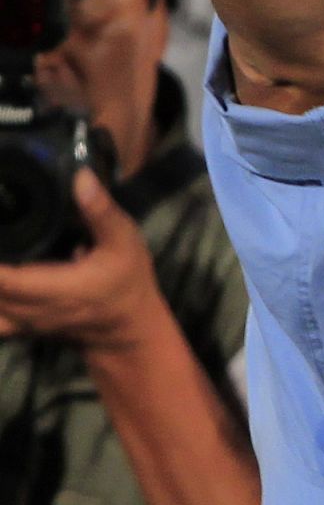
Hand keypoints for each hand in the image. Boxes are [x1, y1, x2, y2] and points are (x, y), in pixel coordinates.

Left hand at [0, 170, 162, 349]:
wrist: (129, 327)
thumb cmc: (127, 281)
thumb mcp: (123, 242)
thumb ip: (100, 211)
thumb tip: (80, 177)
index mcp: (56, 289)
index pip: (4, 278)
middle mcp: (33, 310)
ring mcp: (24, 323)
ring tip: (0, 259)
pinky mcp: (21, 327)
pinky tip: (0, 284)